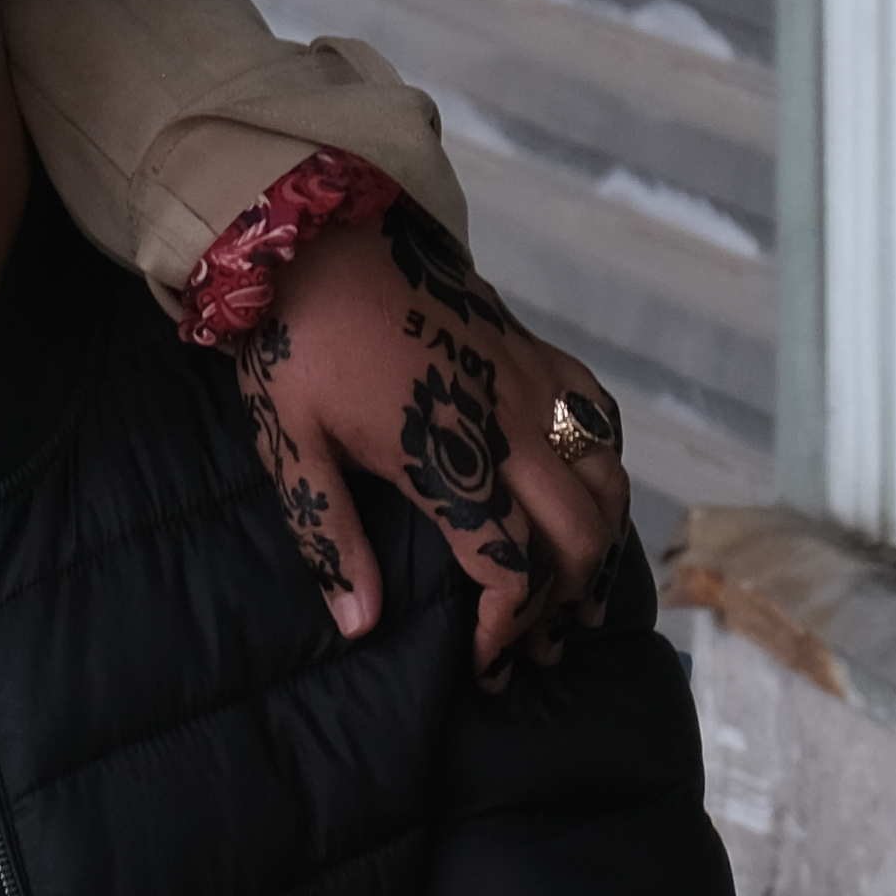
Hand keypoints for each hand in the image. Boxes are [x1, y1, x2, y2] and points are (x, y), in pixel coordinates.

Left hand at [236, 188, 632, 673]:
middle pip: (578, 534)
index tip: (486, 661)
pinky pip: (598, 415)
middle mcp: (505, 426)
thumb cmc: (294, 343)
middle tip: (538, 646)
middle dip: (567, 601)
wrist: (314, 234)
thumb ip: (330, 536)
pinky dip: (606, 465)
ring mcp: (529, 384)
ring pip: (605, 479)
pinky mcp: (534, 350)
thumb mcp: (289, 445)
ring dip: (601, 543)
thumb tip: (359, 628)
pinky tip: (588, 490)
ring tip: (579, 594)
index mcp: (445, 458)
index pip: (509, 567)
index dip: (507, 627)